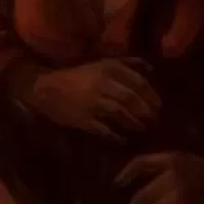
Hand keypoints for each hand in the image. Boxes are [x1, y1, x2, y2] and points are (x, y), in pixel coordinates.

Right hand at [21, 58, 160, 138]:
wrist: (45, 88)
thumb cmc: (76, 76)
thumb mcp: (102, 63)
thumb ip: (127, 62)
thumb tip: (151, 67)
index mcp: (109, 69)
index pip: (138, 83)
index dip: (151, 95)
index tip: (159, 106)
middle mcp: (103, 84)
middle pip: (131, 99)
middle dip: (146, 111)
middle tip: (154, 121)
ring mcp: (91, 102)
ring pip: (120, 113)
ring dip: (133, 123)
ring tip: (142, 130)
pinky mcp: (81, 119)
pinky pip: (102, 128)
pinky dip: (114, 136)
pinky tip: (121, 140)